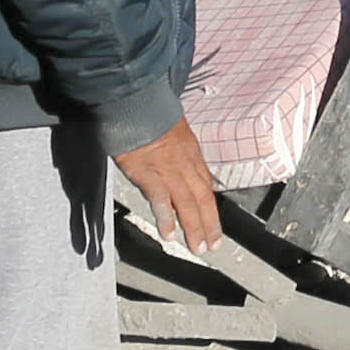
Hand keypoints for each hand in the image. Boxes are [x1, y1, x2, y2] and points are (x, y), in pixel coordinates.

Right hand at [113, 117, 222, 254]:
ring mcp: (168, 170)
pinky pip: (160, 200)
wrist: (135, 102)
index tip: (213, 223)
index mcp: (190, 153)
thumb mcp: (170, 127)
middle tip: (212, 245)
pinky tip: (169, 233)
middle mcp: (184, 163)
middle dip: (208, 224)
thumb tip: (172, 158)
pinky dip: (166, 218)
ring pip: (187, 204)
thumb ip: (174, 146)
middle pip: (202, 198)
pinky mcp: (148, 174)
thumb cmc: (149, 112)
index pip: (205, 186)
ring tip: (197, 247)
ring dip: (194, 227)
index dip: (210, 208)